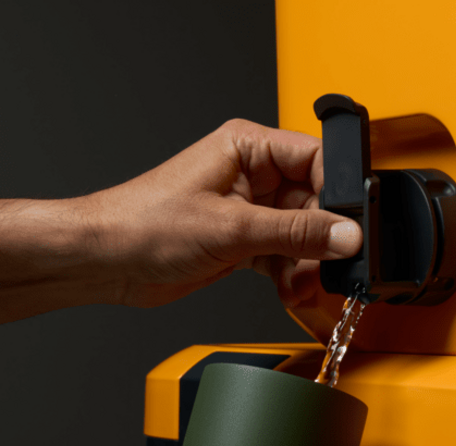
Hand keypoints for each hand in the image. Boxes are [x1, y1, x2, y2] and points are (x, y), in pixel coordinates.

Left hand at [84, 119, 360, 308]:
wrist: (105, 262)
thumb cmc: (143, 224)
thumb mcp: (231, 228)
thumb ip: (295, 233)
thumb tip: (345, 234)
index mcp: (248, 147)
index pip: (316, 158)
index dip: (338, 192)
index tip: (350, 225)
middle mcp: (252, 174)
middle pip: (314, 202)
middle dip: (321, 238)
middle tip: (326, 262)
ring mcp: (248, 209)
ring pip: (302, 234)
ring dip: (306, 262)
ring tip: (301, 283)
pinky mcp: (243, 240)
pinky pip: (284, 254)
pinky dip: (290, 274)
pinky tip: (288, 288)